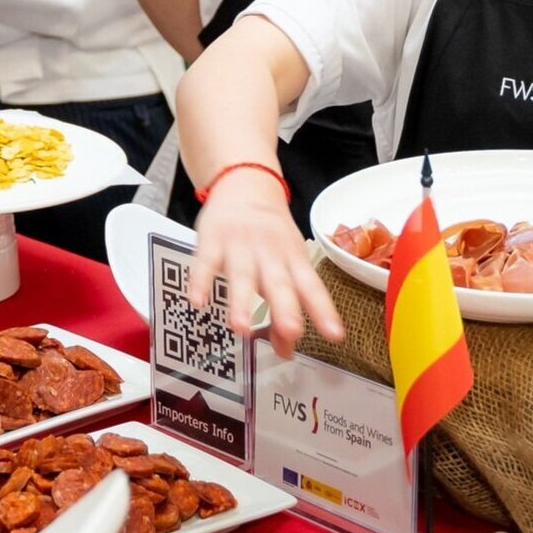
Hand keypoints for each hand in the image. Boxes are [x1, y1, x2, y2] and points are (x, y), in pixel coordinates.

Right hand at [189, 167, 343, 358]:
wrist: (246, 180)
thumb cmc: (271, 232)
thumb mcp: (285, 263)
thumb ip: (285, 308)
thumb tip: (287, 352)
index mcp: (293, 259)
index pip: (311, 287)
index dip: (323, 311)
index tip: (335, 334)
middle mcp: (270, 253)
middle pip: (279, 282)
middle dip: (285, 308)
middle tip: (292, 332)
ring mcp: (240, 245)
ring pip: (242, 274)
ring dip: (242, 301)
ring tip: (241, 328)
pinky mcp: (212, 239)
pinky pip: (205, 262)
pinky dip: (200, 281)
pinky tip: (198, 302)